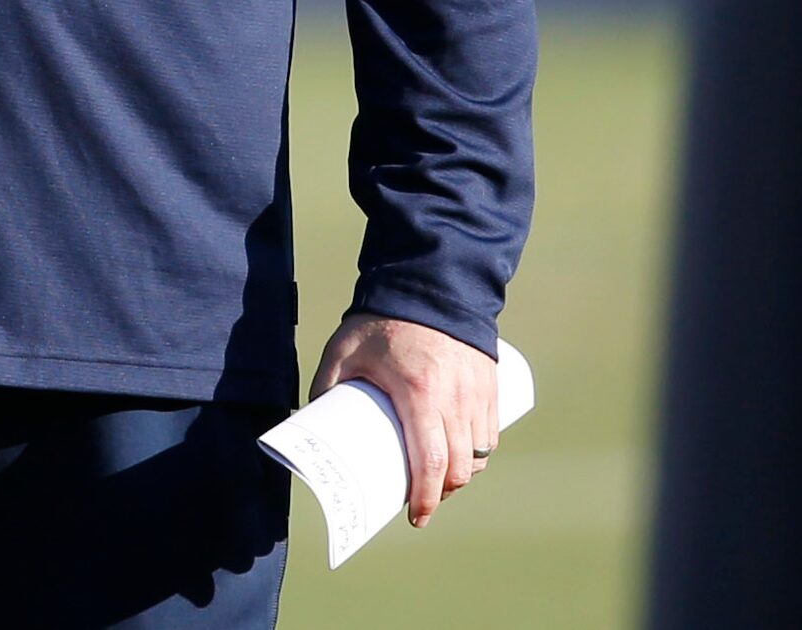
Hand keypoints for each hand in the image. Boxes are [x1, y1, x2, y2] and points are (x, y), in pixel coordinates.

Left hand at [310, 314, 499, 527]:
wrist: (427, 285)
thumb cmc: (382, 320)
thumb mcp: (344, 349)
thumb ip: (326, 384)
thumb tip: (310, 419)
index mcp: (419, 392)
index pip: (430, 462)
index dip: (426, 497)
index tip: (416, 516)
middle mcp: (455, 398)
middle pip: (459, 467)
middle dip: (443, 493)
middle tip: (422, 501)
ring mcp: (477, 393)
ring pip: (478, 454)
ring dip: (461, 475)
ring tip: (437, 479)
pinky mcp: (490, 386)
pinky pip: (490, 433)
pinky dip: (478, 453)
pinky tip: (461, 456)